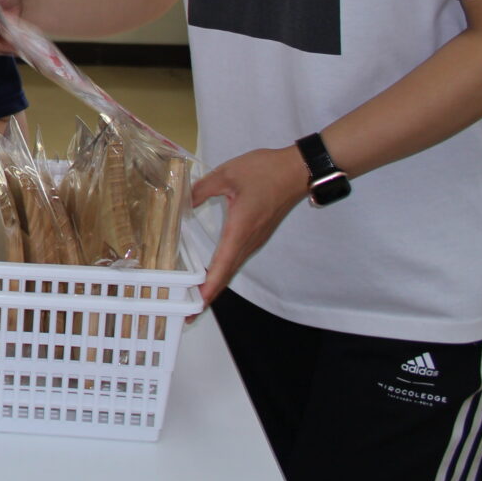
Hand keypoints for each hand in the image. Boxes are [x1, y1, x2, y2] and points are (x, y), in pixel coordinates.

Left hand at [190, 146, 307, 304]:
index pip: (222, 265)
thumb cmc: (265, 171)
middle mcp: (249, 240)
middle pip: (228, 273)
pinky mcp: (258, 233)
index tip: (198, 305)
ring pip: (233, 266)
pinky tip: (212, 268)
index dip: (210, 287)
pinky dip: (223, 268)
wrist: (298, 170)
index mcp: (240, 229)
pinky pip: (238, 256)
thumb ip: (202, 189)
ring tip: (196, 294)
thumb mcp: (227, 175)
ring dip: (216, 282)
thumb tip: (183, 201)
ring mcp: (256, 238)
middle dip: (210, 293)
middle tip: (189, 310)